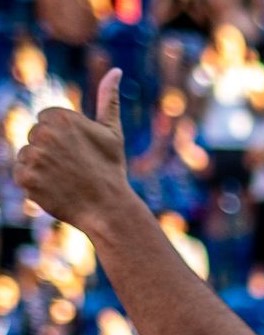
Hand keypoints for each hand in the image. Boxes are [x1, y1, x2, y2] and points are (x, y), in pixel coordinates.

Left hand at [14, 69, 127, 233]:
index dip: (62, 141)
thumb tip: (116, 70)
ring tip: (66, 182)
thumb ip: (107, 100)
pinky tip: (56, 191)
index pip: (45, 122)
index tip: (79, 154)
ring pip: (27, 157)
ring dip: (42, 169)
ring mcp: (33, 156)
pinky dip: (36, 185)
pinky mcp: (26, 177)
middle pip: (35, 139)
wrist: (110, 210)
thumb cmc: (112, 171)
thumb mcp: (112, 133)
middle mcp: (43, 133)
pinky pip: (22, 176)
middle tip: (74, 171)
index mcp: (60, 117)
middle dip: (50, 154)